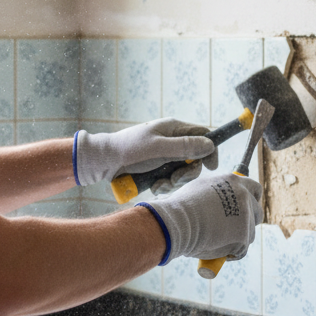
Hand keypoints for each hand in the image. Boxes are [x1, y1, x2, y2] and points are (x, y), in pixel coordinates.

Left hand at [73, 119, 218, 190]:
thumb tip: (210, 145)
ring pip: (183, 171)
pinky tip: (153, 186)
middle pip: (195, 158)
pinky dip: (164, 185)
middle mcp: (172, 141)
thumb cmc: (129, 149)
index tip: (211, 167)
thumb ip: (184, 146)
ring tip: (159, 184)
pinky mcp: (157, 168)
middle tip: (176, 178)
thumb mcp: (158, 147)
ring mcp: (165, 155)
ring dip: (174, 181)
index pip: (203, 136)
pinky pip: (170, 179)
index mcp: (174, 128)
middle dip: (188, 172)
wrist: (104, 162)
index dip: (210, 151)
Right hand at [140, 172, 262, 263]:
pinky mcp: (243, 236)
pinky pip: (241, 250)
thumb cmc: (181, 207)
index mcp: (234, 182)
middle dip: (248, 223)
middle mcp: (244, 196)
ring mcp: (246, 216)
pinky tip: (214, 249)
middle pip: (257, 213)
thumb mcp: (200, 190)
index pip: (255, 189)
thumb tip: (218, 202)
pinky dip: (230, 253)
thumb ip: (216, 193)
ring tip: (213, 241)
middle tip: (234, 232)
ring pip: (249, 234)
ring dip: (236, 240)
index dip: (252, 201)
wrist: (178, 221)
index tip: (247, 210)